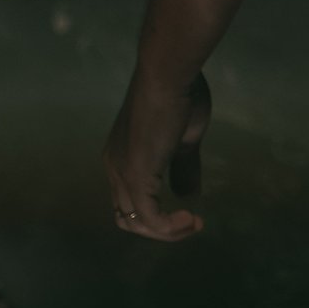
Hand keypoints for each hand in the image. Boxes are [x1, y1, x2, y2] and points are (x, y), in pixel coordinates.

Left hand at [103, 70, 209, 240]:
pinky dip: (170, 227)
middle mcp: (114, 168)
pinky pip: (150, 217)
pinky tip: (192, 219)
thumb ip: (183, 168)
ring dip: (167, 232)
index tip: (188, 212)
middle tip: (192, 222)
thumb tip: (188, 196)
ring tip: (194, 223)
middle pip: (128, 218)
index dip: (157, 213)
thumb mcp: (184, 140)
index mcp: (121, 158)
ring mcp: (122, 173)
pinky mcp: (136, 175)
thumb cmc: (179, 97)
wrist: (169, 75)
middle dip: (161, 229)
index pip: (129, 202)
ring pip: (136, 223)